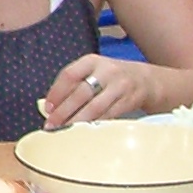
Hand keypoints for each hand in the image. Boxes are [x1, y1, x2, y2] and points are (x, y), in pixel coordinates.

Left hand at [37, 54, 154, 128]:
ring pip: (94, 107)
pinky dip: (93, 124)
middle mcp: (106, 72)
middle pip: (81, 93)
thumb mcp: (93, 70)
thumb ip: (74, 83)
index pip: (69, 75)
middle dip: (64, 111)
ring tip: (64, 130)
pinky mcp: (128, 101)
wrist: (145, 80)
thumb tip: (51, 105)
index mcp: (92, 61)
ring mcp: (119, 87)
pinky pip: (107, 116)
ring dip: (77, 121)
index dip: (56, 92)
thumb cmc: (111, 77)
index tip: (47, 108)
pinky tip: (83, 131)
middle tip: (52, 124)